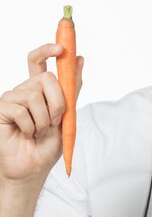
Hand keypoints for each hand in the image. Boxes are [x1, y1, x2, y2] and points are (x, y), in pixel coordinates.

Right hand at [0, 43, 83, 185]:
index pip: (38, 60)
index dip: (47, 50)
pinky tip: (26, 134)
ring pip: (35, 96)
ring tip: (38, 131)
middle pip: (46, 78)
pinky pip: (21, 110)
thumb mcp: (67, 115)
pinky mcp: (1, 109)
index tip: (62, 49)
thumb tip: (79, 58)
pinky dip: (29, 127)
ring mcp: (11, 98)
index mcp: (39, 88)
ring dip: (43, 120)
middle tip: (55, 121)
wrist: (33, 167)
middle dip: (58, 102)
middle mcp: (24, 89)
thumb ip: (72, 88)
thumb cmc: (48, 144)